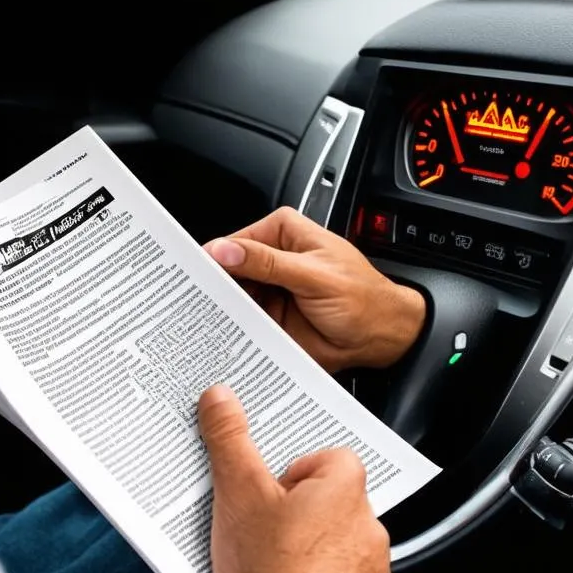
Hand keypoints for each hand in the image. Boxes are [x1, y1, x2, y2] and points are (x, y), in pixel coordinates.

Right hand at [198, 385, 391, 572]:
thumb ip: (229, 440)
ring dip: (309, 548)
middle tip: (261, 525)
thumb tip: (221, 399)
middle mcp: (367, 528)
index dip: (296, 470)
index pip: (332, 458)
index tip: (270, 487)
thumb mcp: (237, 493)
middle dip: (298, 510)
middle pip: (332, 501)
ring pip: (337, 543)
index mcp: (343, 492)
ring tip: (267, 564)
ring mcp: (370, 572)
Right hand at [206, 207, 424, 371]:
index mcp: (284, 233)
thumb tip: (226, 250)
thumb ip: (268, 263)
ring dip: (220, 307)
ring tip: (201, 318)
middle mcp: (273, 258)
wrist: (382, 338)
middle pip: (229, 268)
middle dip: (213, 283)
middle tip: (190, 297)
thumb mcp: (313, 276)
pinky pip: (243, 320)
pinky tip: (220, 332)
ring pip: (232, 296)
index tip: (191, 272)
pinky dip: (232, 326)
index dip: (213, 256)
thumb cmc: (363, 299)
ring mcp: (269, 289)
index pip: (235, 241)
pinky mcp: (269, 316)